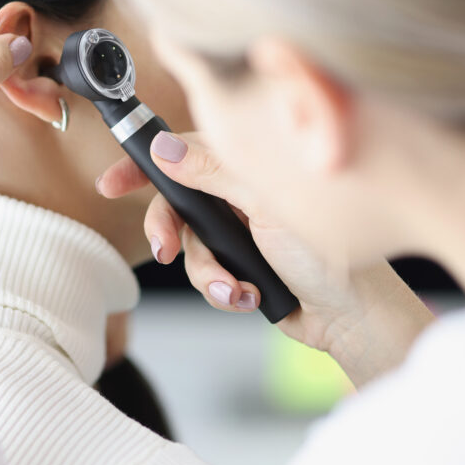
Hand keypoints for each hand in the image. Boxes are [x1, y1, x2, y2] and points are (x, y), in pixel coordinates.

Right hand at [97, 131, 432, 385]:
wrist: (353, 317)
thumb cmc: (327, 253)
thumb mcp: (265, 205)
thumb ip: (213, 172)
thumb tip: (164, 147)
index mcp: (246, 167)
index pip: (184, 154)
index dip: (143, 165)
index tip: (112, 182)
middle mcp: (238, 196)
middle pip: (176, 206)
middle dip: (168, 233)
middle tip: (164, 251)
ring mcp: (238, 232)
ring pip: (190, 249)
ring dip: (209, 273)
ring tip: (237, 288)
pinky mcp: (239, 266)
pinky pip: (206, 277)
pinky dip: (224, 290)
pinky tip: (250, 296)